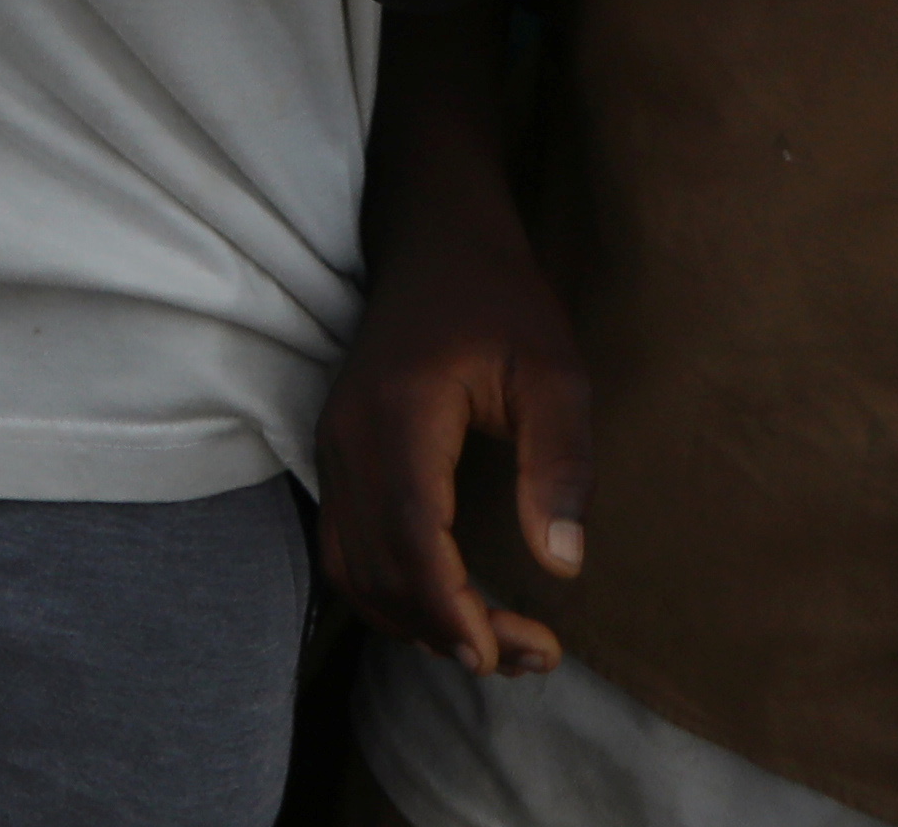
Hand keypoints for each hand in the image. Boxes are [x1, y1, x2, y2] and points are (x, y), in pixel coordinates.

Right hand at [313, 197, 592, 676]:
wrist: (434, 242)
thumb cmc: (501, 301)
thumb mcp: (555, 373)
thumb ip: (560, 465)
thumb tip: (563, 567)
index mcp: (399, 414)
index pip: (409, 535)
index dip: (450, 607)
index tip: (505, 653)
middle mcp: (349, 439)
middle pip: (381, 568)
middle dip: (451, 631)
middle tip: (532, 656)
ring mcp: (334, 450)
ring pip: (355, 570)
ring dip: (419, 623)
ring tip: (499, 646)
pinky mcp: (338, 459)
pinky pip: (348, 551)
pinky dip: (393, 596)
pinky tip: (450, 610)